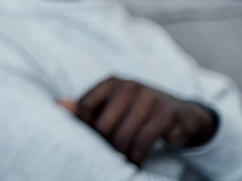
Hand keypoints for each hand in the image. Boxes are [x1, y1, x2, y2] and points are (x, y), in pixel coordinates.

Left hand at [60, 77, 218, 165]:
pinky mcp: (166, 114)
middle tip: (112, 154)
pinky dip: (137, 156)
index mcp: (112, 81)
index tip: (95, 139)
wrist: (185, 116)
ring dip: (122, 154)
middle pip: (103, 124)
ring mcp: (149, 98)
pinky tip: (137, 160)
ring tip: (124, 160)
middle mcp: (129, 85)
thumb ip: (88, 107)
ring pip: (122, 136)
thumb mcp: (115, 105)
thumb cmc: (140, 112)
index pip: (85, 105)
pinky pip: (142, 141)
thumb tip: (56, 104)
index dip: (87, 127)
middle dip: (106, 144)